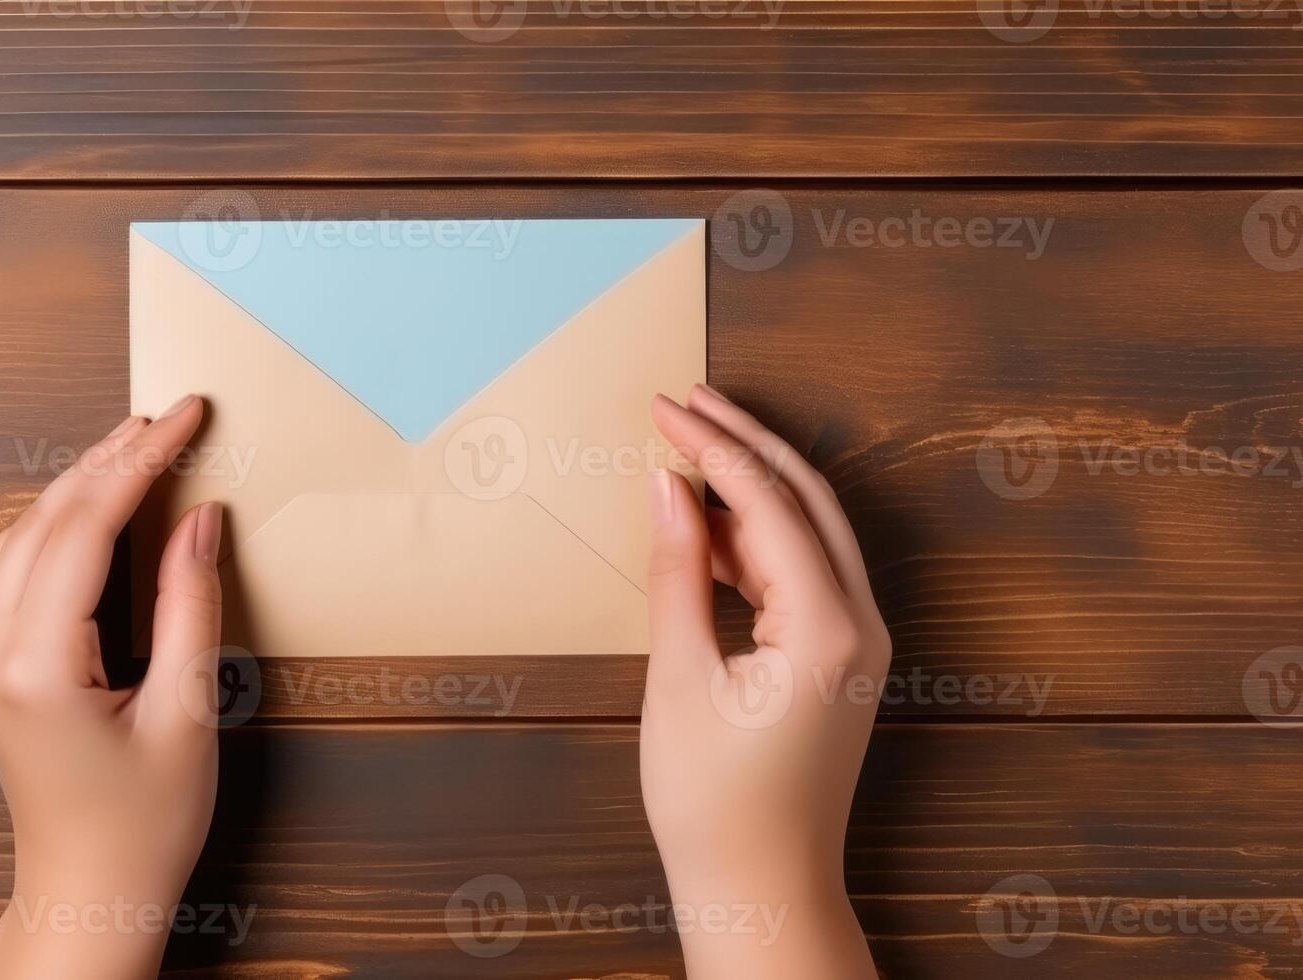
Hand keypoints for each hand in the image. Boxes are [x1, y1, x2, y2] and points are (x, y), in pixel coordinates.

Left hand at [0, 396, 223, 979]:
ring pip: (21, 535)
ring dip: (79, 482)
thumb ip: (190, 606)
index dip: (138, 461)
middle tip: (172, 416)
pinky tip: (92, 503)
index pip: (84, 526)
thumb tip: (198, 519)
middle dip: (111, 457)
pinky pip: (12, 566)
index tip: (186, 417)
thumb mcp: (187, 715)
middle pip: (46, 518)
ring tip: (139, 443)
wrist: (87, 893)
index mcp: (37, 665)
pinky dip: (56, 521)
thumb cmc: (142, 825)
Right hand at [641, 386, 887, 978]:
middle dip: (746, 443)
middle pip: (808, 498)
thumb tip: (668, 485)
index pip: (770, 502)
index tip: (664, 406)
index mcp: (827, 626)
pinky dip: (758, 539)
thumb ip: (678, 569)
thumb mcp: (679, 675)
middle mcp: (861, 623)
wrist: (760, 886)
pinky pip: (804, 572)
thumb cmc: (714, 800)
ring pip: (810, 530)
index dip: (713, 446)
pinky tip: (708, 525)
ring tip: (687, 449)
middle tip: (685, 400)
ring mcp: (860, 641)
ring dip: (752, 486)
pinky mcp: (842, 658)